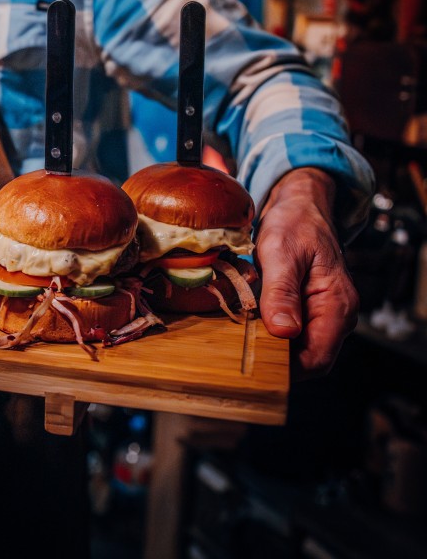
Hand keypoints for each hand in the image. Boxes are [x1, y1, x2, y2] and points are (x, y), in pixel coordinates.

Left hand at [254, 168, 358, 377]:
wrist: (300, 205)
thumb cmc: (295, 224)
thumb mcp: (281, 254)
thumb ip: (282, 293)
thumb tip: (284, 332)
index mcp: (337, 306)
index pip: (317, 360)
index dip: (286, 370)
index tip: (252, 365)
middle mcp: (336, 316)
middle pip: (306, 359)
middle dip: (275, 361)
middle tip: (237, 353)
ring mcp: (324, 313)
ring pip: (297, 348)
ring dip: (270, 347)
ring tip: (239, 338)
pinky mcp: (308, 308)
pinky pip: (291, 332)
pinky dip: (270, 333)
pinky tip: (248, 325)